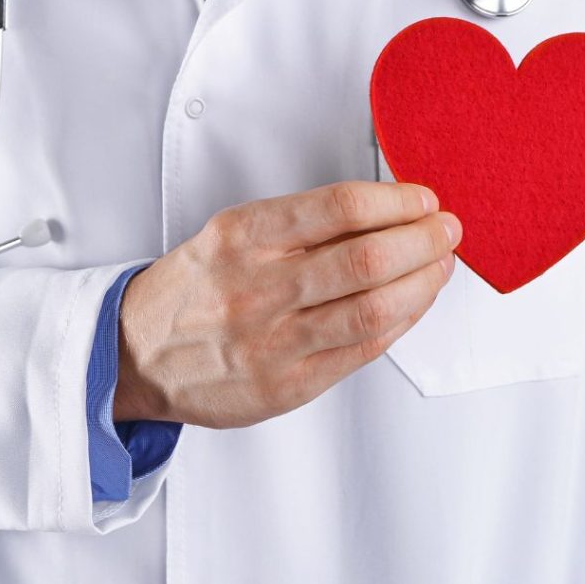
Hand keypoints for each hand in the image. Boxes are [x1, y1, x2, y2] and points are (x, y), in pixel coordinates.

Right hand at [112, 180, 460, 428]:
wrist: (137, 352)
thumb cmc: (194, 287)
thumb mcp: (228, 233)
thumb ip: (298, 224)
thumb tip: (381, 209)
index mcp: (241, 236)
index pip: (338, 206)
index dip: (395, 200)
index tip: (422, 197)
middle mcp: (256, 286)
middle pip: (366, 258)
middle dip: (423, 240)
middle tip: (446, 229)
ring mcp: (271, 341)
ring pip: (373, 309)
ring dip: (422, 283)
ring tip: (440, 265)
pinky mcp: (285, 386)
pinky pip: (361, 352)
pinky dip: (400, 323)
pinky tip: (413, 304)